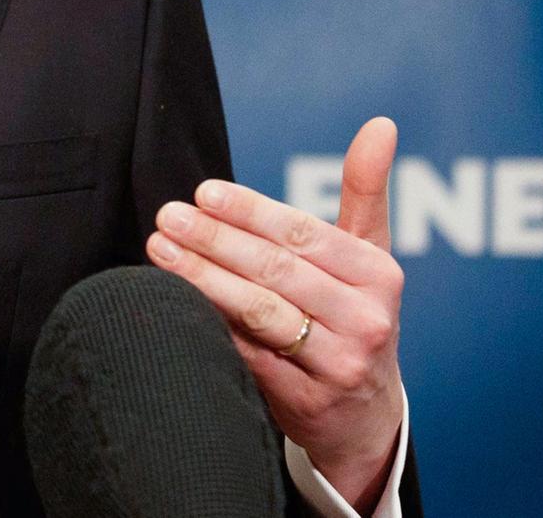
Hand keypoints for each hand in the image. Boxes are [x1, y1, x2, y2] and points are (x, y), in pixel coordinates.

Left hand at [147, 117, 405, 510]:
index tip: (204, 192)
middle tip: (169, 217)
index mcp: (378, 275)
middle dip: (216, 240)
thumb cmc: (356, 317)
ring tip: (162, 249)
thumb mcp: (370, 256)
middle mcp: (365, 320)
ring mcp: (337, 364)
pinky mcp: (307, 401)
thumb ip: (365, 190)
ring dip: (203, 278)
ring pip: (260, 312)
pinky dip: (211, 324)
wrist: (366, 418)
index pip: (304, 235)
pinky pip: (247, 355)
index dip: (251, 212)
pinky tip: (175, 301)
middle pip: (277, 271)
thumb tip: (380, 124)